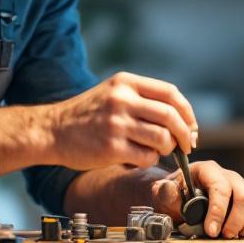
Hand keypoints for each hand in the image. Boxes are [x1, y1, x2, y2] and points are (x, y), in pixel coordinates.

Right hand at [45, 72, 197, 169]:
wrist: (52, 131)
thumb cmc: (87, 115)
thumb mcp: (113, 93)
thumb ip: (142, 99)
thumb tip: (182, 119)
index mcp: (125, 82)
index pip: (171, 93)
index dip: (187, 112)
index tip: (191, 126)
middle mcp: (122, 100)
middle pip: (171, 116)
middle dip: (185, 134)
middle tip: (187, 145)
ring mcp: (116, 124)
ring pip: (162, 138)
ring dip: (167, 148)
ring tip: (159, 150)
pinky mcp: (111, 148)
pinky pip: (146, 157)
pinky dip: (150, 160)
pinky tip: (139, 157)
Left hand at [151, 160, 243, 237]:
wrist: (181, 200)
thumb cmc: (175, 197)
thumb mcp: (164, 194)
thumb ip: (166, 193)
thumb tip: (170, 189)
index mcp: (208, 170)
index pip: (221, 187)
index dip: (219, 211)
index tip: (211, 231)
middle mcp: (231, 177)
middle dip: (237, 221)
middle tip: (225, 236)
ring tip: (234, 235)